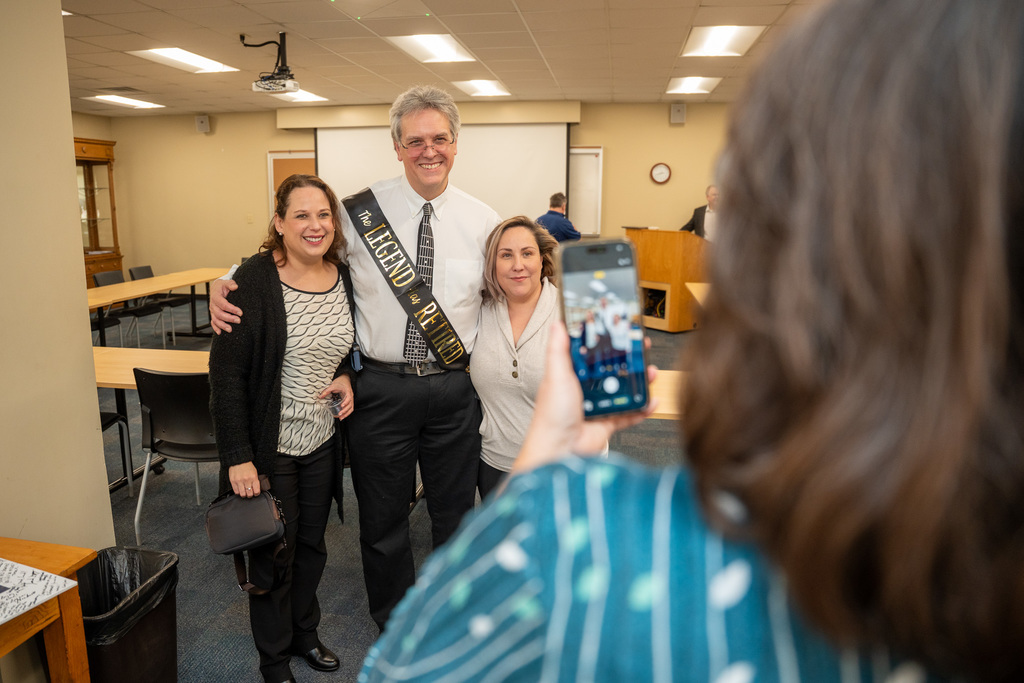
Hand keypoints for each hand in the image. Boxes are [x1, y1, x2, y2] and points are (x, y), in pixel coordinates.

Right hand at [210, 278, 240, 334]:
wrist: (216, 288)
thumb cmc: (223, 286)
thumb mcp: (226, 282)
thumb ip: (231, 284)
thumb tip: (235, 286)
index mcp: (216, 296)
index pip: (223, 304)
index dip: (232, 309)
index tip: (240, 312)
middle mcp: (213, 304)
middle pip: (219, 313)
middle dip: (229, 318)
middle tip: (239, 321)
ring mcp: (212, 310)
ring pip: (216, 319)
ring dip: (222, 325)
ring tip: (231, 330)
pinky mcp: (213, 314)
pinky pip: (213, 322)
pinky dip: (215, 328)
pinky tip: (220, 332)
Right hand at [228, 462, 259, 496]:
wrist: (239, 460)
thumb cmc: (247, 466)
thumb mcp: (255, 472)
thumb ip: (255, 480)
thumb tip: (256, 489)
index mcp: (253, 477)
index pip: (256, 491)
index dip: (256, 494)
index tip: (256, 493)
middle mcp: (246, 480)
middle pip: (249, 494)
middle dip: (250, 495)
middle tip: (250, 493)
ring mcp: (239, 481)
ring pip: (242, 494)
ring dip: (244, 495)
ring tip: (245, 493)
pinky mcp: (233, 481)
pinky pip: (236, 491)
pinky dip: (238, 492)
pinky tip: (240, 490)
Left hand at [318, 375, 353, 419]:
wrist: (344, 380)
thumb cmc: (340, 382)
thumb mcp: (333, 385)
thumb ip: (327, 391)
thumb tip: (320, 397)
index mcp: (348, 392)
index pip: (349, 398)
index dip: (346, 402)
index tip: (341, 406)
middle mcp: (350, 396)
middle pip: (350, 405)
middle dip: (345, 411)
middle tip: (340, 414)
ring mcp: (350, 399)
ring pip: (351, 408)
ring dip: (346, 414)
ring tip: (341, 418)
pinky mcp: (349, 402)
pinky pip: (349, 408)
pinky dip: (347, 413)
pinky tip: (342, 416)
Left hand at [511, 322, 657, 475]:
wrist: (560, 451)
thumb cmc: (552, 415)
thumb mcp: (555, 374)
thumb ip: (558, 349)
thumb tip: (558, 323)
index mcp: (570, 374)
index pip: (590, 352)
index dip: (605, 340)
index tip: (619, 329)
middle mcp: (584, 389)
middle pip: (611, 368)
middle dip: (628, 359)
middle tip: (642, 348)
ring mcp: (598, 406)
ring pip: (624, 389)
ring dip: (639, 381)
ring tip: (651, 372)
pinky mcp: (608, 423)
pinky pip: (630, 413)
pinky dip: (643, 408)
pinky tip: (653, 400)